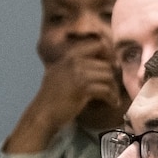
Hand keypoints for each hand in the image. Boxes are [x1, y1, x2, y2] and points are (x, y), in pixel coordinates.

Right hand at [4, 41, 121, 152]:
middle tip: (114, 88)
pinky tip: (112, 103)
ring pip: (109, 76)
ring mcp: (78, 74)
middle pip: (107, 64)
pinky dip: (112, 98)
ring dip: (114, 89)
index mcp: (69, 55)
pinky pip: (106, 90)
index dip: (110, 54)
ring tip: (113, 97)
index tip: (112, 67)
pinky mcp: (83, 89)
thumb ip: (76, 64)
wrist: (43, 113)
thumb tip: (102, 62)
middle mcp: (74, 61)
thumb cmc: (51, 96)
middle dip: (114, 77)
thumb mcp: (60, 72)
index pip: (98, 44)